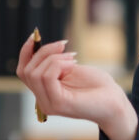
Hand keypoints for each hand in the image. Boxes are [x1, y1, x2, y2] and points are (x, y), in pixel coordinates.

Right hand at [16, 33, 138, 139]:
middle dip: (44, 52)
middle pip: (27, 70)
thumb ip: (54, 62)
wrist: (115, 102)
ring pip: (35, 73)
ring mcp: (49, 104)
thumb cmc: (97, 86)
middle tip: (64, 46)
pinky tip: (72, 64)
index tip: (35, 35)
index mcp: (44, 91)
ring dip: (54, 58)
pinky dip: (57, 65)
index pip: (23, 71)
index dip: (26, 52)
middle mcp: (43, 100)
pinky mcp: (58, 103)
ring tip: (72, 58)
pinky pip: (46, 77)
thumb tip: (38, 46)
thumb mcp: (71, 68)